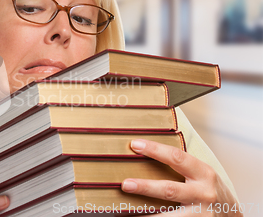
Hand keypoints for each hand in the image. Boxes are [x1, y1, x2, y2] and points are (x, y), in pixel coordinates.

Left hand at [121, 139, 241, 216]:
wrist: (231, 215)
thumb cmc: (208, 189)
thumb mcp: (201, 174)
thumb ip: (181, 165)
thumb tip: (144, 149)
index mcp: (203, 173)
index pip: (176, 157)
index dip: (155, 150)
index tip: (135, 145)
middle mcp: (203, 194)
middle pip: (169, 190)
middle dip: (146, 187)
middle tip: (125, 184)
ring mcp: (199, 214)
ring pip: (167, 215)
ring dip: (144, 213)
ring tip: (122, 210)